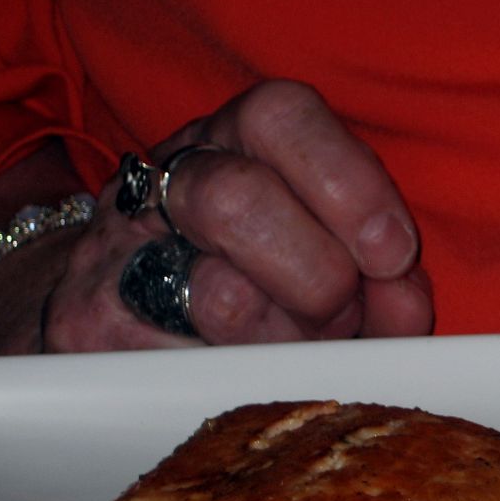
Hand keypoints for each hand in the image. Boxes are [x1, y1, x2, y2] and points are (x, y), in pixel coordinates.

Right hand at [44, 80, 432, 350]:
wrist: (110, 301)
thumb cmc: (259, 276)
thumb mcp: (328, 248)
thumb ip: (385, 277)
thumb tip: (407, 306)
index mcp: (232, 138)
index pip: (280, 116)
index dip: (349, 185)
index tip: (391, 252)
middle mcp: (166, 181)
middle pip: (237, 203)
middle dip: (319, 276)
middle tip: (341, 315)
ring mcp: (116, 255)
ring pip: (219, 299)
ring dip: (290, 341)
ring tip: (299, 349)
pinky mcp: (92, 332)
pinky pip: (193, 371)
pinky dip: (248, 384)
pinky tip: (255, 377)